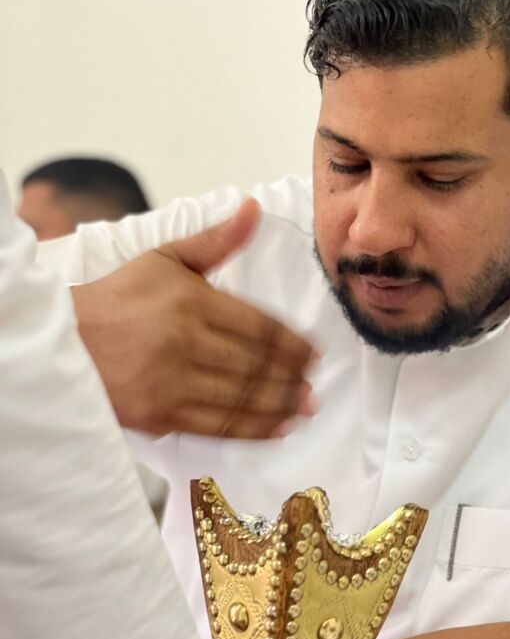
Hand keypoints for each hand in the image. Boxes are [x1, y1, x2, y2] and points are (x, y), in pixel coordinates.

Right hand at [72, 199, 316, 437]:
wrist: (64, 344)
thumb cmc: (115, 299)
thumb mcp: (162, 258)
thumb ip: (215, 241)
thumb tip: (253, 208)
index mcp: (192, 301)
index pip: (260, 326)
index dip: (294, 344)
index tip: (314, 353)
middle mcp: (186, 343)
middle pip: (257, 365)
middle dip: (293, 377)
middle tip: (314, 385)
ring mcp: (173, 383)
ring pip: (243, 398)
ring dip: (281, 405)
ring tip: (305, 407)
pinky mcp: (162, 415)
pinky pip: (219, 426)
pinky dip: (254, 430)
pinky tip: (278, 429)